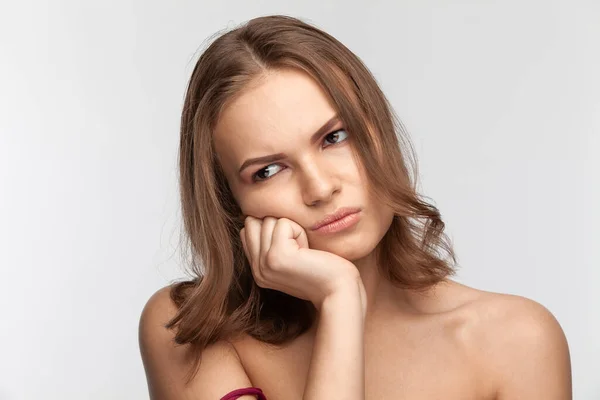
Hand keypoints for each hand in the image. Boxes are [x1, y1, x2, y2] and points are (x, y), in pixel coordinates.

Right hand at [240, 215, 360, 309]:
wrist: (339, 289)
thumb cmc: (322, 269)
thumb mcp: (290, 256)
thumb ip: (271, 242)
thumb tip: (256, 215)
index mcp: (257, 270)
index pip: (248, 230)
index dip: (272, 229)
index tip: (293, 247)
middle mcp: (257, 269)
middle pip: (253, 221)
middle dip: (278, 225)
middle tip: (299, 248)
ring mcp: (264, 264)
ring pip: (268, 220)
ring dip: (292, 229)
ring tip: (305, 251)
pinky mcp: (276, 257)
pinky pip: (283, 223)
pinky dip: (299, 231)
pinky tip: (308, 251)